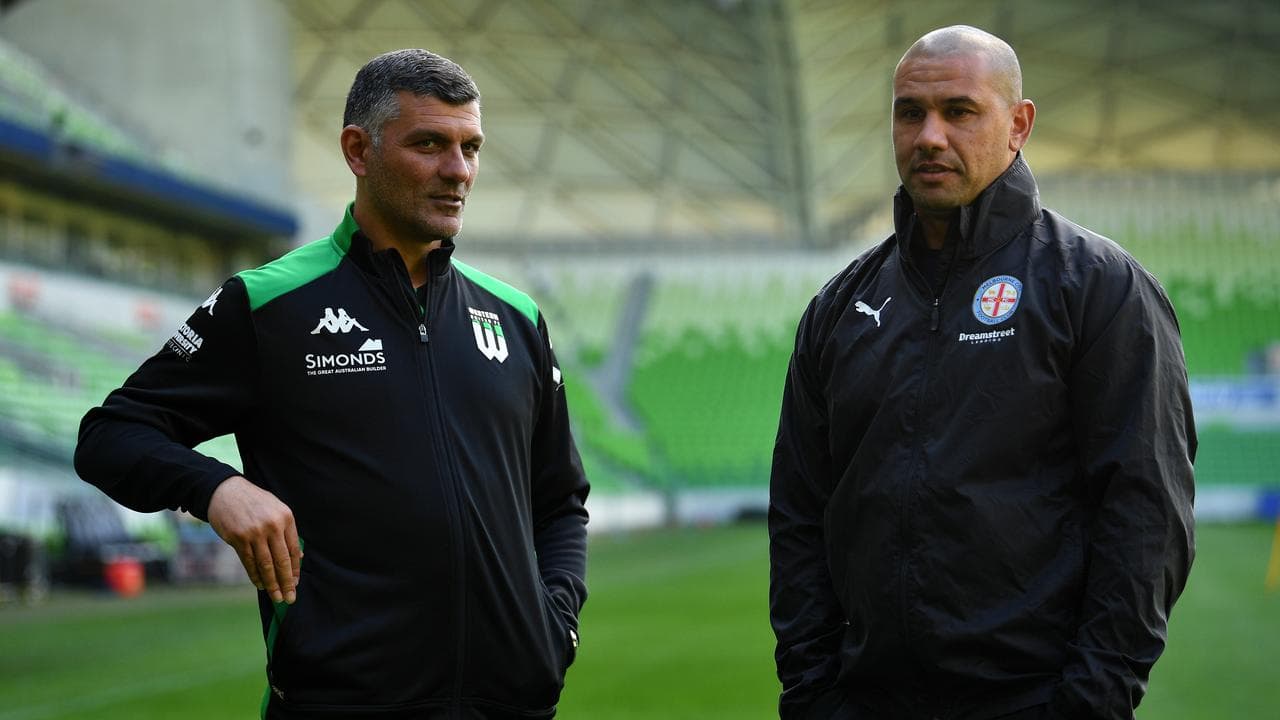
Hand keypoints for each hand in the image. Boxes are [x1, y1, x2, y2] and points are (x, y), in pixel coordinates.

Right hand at [207, 475, 301, 603]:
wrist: (225, 491)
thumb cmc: (254, 502)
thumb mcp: (276, 509)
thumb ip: (287, 531)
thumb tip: (298, 555)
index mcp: (286, 517)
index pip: (293, 549)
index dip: (295, 569)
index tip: (296, 583)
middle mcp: (272, 525)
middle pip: (281, 560)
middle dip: (286, 582)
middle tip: (289, 598)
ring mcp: (254, 533)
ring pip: (266, 565)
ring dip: (271, 584)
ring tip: (276, 597)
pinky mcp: (238, 538)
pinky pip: (249, 562)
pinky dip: (255, 576)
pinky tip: (260, 585)